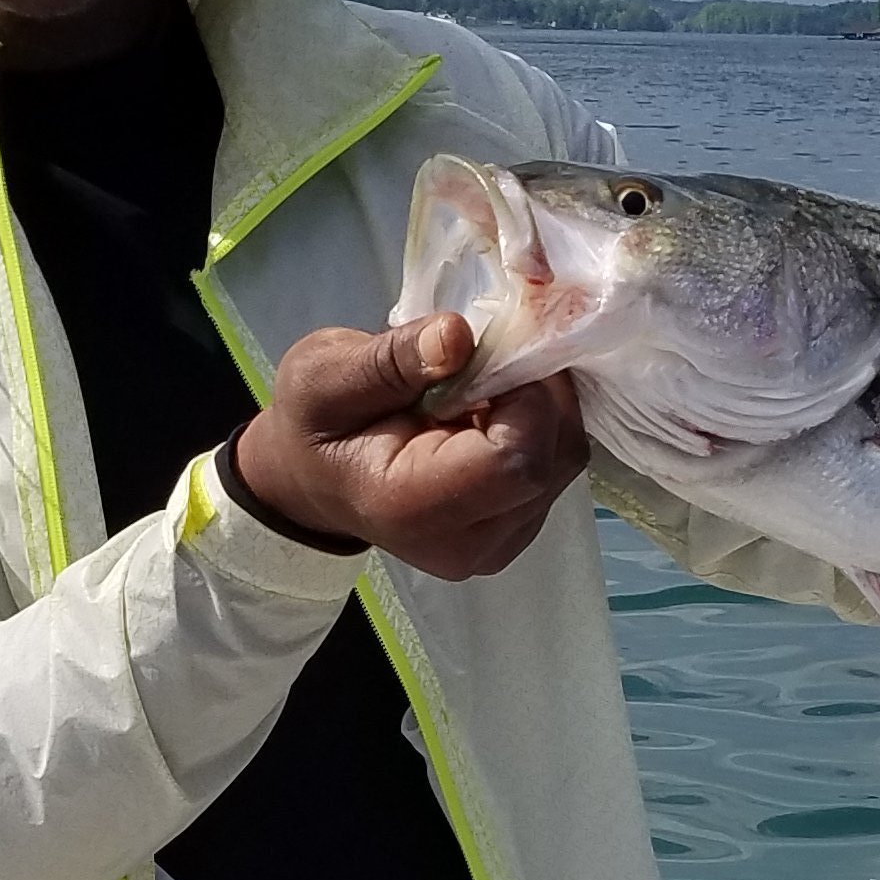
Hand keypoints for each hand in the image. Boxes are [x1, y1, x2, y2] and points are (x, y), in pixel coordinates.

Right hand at [231, 312, 588, 582]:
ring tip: (485, 381)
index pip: (515, 459)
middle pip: (551, 459)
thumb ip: (391, 359)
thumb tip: (458, 336)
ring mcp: (501, 543)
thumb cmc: (316, 427)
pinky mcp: (519, 528)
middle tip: (491, 353)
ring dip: (540, 405)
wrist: (315, 481)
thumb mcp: (325, 375)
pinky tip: (493, 407)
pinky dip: (538, 423)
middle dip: (536, 392)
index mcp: (414, 509)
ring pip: (564, 459)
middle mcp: (469, 543)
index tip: (489, 349)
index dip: (523, 393)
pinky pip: (557, 465)